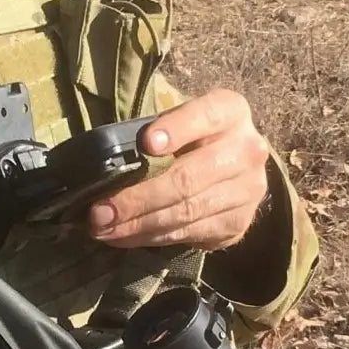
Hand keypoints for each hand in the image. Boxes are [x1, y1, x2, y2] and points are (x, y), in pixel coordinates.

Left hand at [88, 89, 269, 251]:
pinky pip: (190, 233)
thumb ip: (151, 133)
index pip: (205, 116)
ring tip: (104, 228)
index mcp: (230, 111)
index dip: (176, 129)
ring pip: (187, 212)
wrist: (230, 162)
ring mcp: (248, 191)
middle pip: (188, 177)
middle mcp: (247, 150)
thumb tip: (108, 166)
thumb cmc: (188, 134)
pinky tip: (124, 236)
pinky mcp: (238, 223)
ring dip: (139, 224)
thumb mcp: (174, 121)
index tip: (147, 143)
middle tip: (100, 212)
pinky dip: (152, 237)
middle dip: (138, 198)